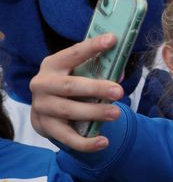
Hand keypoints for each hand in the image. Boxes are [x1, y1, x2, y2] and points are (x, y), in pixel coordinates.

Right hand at [29, 34, 123, 151]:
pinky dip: (86, 142)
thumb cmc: (70, 85)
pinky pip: (67, 137)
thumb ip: (98, 70)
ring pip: (69, 111)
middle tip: (119, 92)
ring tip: (116, 113)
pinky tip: (103, 142)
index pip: (73, 53)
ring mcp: (42, 107)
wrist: (45, 110)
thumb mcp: (79, 73)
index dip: (92, 47)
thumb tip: (120, 73)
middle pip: (70, 86)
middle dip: (96, 88)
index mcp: (53, 65)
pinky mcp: (46, 128)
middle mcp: (43, 84)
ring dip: (94, 113)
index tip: (112, 39)